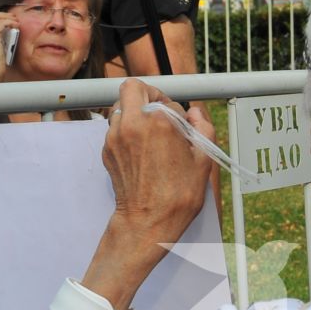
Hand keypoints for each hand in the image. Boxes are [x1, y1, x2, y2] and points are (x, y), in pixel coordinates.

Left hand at [103, 79, 216, 245]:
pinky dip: (127, 130)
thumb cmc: (178, 195)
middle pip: (133, 87)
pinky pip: (114, 127)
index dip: (180, 114)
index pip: (169, 102)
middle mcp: (134, 124)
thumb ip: (204, 128)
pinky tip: (141, 149)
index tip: (183, 129)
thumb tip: (195, 113)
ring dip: (135, 112)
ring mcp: (116, 136)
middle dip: (148, 94)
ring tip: (150, 131)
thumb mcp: (204, 160)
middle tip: (160, 111)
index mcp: (161, 123)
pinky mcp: (106, 149)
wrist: (148, 222)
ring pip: (120, 105)